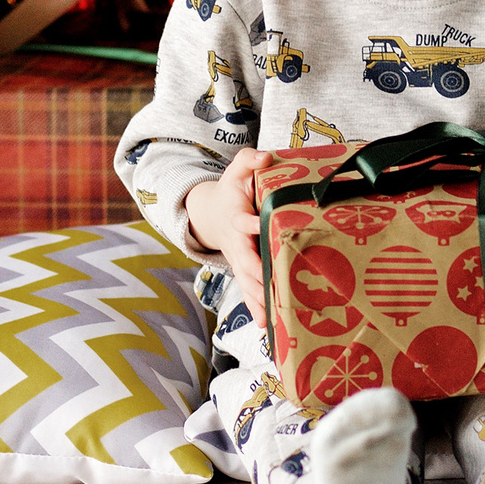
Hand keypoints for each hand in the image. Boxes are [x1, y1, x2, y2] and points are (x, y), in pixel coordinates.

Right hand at [186, 149, 272, 326]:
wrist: (212, 214)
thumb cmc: (232, 190)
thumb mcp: (237, 170)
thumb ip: (249, 160)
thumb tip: (265, 155)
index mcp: (237, 218)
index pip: (244, 222)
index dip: (251, 224)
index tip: (259, 225)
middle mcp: (237, 244)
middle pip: (246, 262)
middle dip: (258, 275)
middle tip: (272, 287)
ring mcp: (239, 261)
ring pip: (247, 283)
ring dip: (258, 300)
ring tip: (271, 320)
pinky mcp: (244, 273)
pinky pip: (249, 293)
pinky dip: (257, 310)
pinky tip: (267, 328)